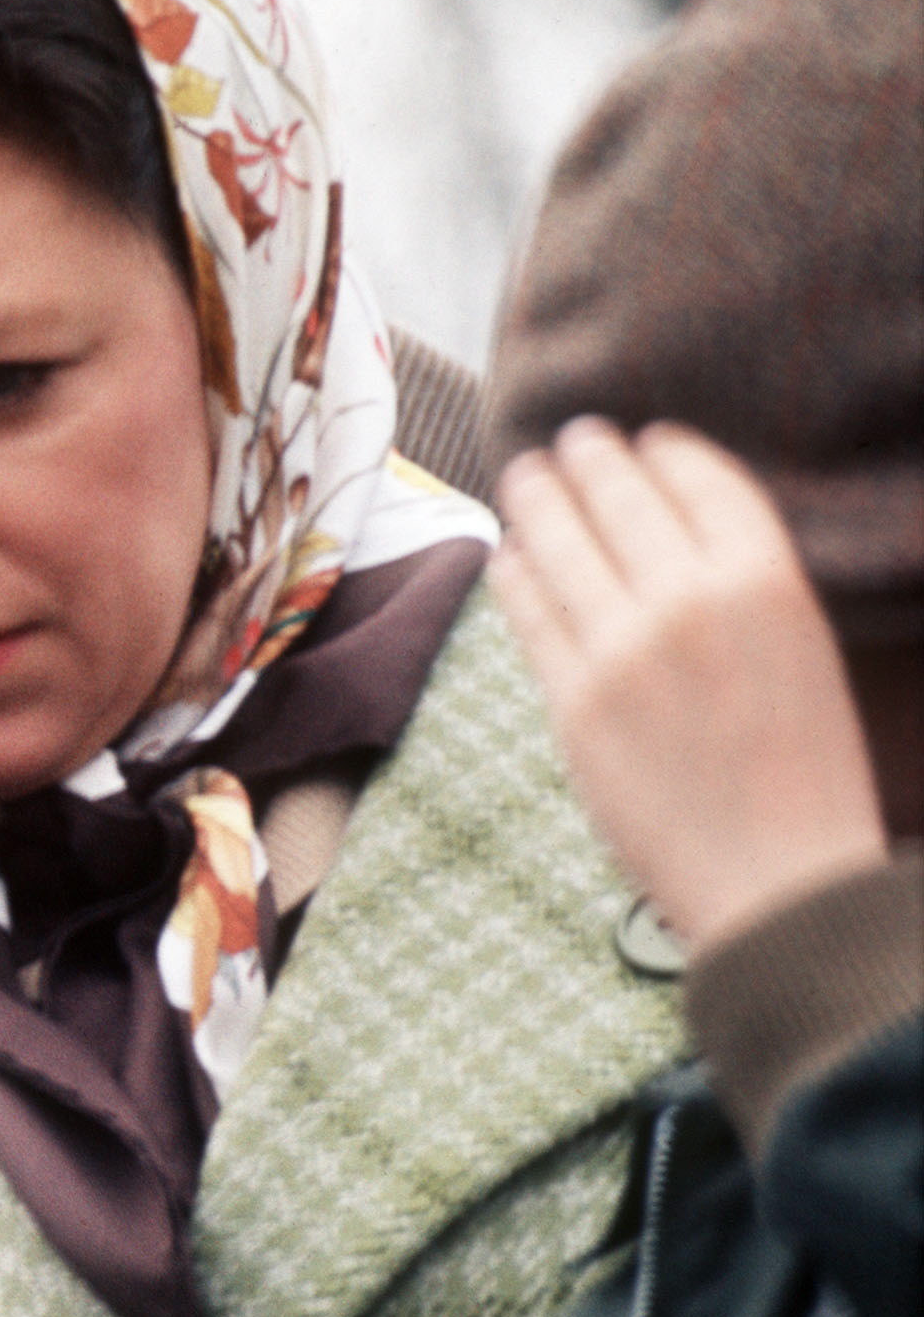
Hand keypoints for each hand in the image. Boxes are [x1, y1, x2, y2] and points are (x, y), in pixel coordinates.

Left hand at [491, 419, 887, 954]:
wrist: (777, 879)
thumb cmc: (806, 773)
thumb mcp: (802, 653)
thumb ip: (744, 589)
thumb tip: (671, 536)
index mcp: (769, 581)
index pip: (702, 480)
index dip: (666, 451)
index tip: (644, 437)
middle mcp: (690, 599)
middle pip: (621, 499)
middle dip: (589, 459)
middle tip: (569, 437)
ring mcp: (620, 648)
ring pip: (560, 544)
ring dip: (538, 500)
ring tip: (526, 475)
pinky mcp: (570, 699)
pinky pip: (530, 612)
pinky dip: (515, 573)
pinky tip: (510, 555)